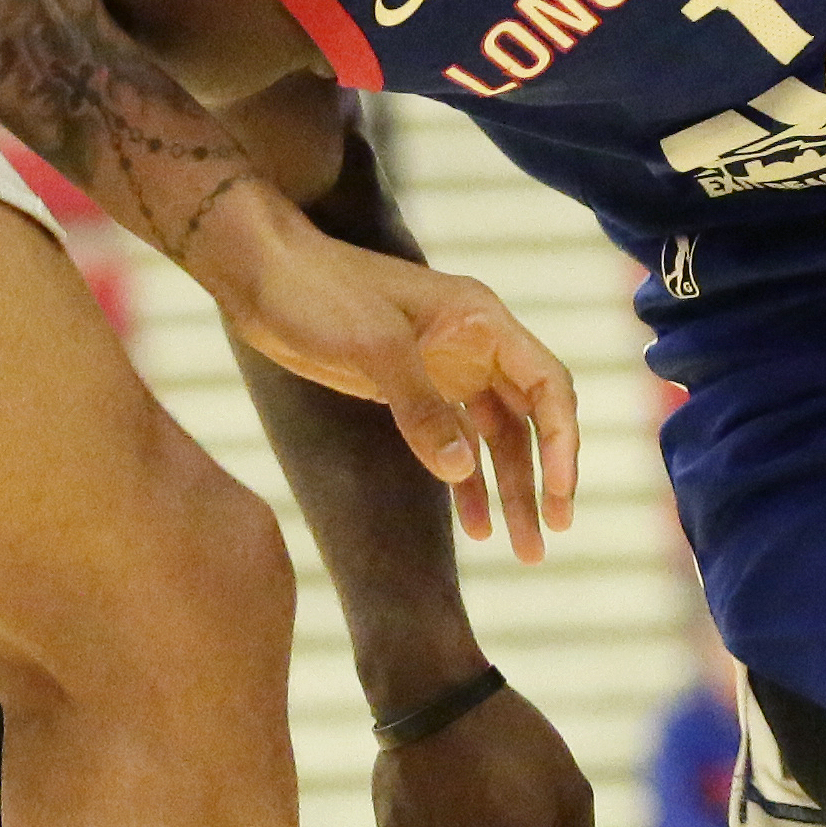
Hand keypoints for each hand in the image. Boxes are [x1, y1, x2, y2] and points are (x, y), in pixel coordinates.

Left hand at [194, 197, 583, 555]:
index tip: (561, 493)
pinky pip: (456, 444)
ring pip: (496, 439)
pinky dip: (467, 484)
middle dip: (545, 477)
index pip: (546, 383)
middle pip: (530, 418)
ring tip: (524, 551)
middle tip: (552, 533)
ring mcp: (447, 369)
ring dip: (511, 491)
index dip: (562, 440)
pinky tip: (474, 528)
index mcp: (481, 321)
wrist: (263, 274)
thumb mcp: (372, 346)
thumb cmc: (319, 291)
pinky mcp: (415, 390)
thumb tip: (460, 469)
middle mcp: (475, 346)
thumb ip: (419, 407)